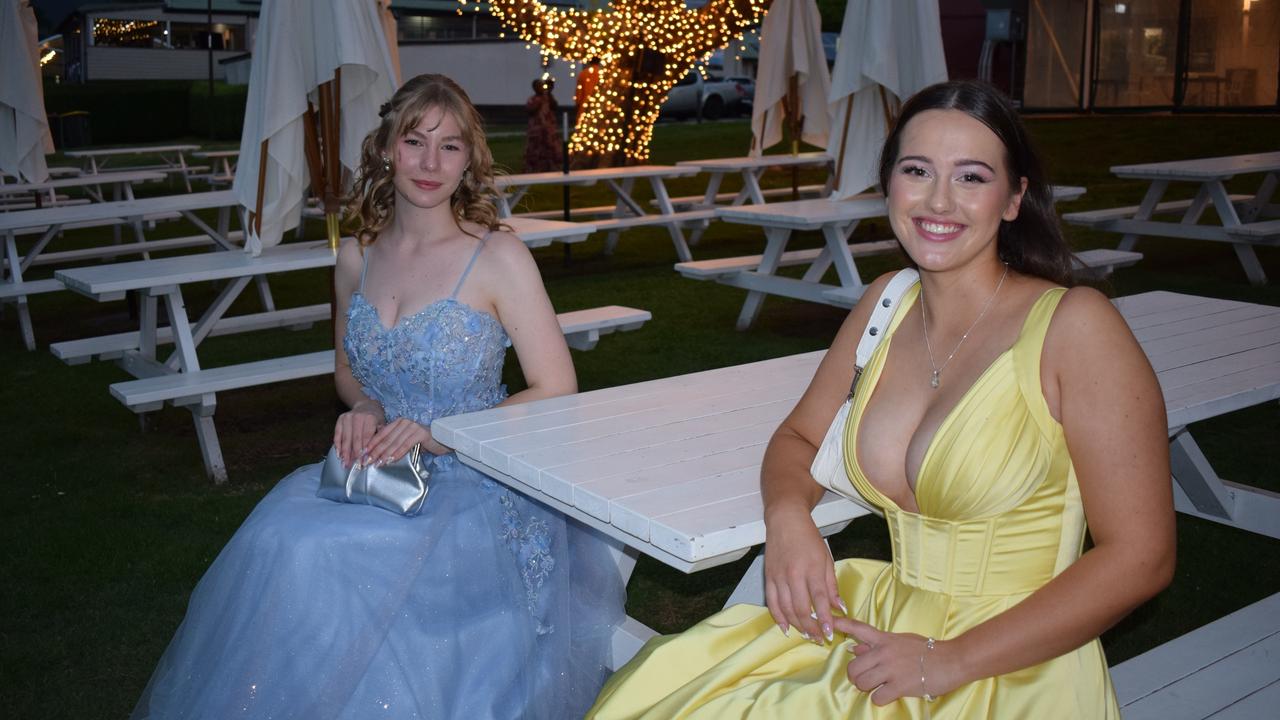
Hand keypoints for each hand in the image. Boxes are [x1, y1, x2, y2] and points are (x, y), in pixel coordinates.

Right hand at [333, 399, 385, 466]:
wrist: (366, 405)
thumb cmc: (376, 418)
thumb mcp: (382, 425)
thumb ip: (380, 437)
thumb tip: (377, 453)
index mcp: (370, 418)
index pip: (366, 438)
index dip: (365, 451)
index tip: (364, 462)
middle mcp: (357, 417)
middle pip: (355, 439)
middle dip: (354, 454)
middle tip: (354, 466)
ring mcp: (347, 418)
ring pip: (345, 438)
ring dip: (345, 453)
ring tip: (345, 464)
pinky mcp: (340, 419)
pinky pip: (337, 435)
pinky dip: (338, 446)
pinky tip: (339, 455)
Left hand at [364, 418, 434, 465]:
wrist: (442, 439)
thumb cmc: (422, 443)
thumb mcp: (405, 441)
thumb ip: (393, 442)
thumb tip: (376, 454)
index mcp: (398, 423)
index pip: (381, 434)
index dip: (371, 445)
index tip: (363, 455)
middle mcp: (404, 422)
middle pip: (386, 439)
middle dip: (375, 451)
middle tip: (366, 462)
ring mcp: (413, 427)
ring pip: (395, 443)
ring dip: (385, 454)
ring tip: (377, 463)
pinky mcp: (421, 433)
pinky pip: (406, 445)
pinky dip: (398, 454)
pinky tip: (391, 460)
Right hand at [763, 506, 845, 643]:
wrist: (785, 521)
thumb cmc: (809, 538)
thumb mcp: (826, 558)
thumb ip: (831, 585)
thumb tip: (839, 607)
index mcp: (811, 568)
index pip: (819, 600)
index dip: (824, 619)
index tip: (830, 633)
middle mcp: (793, 575)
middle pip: (801, 609)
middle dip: (811, 627)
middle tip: (820, 639)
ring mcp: (778, 577)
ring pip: (786, 609)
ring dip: (797, 626)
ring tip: (807, 635)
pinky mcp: (768, 578)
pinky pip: (772, 602)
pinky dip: (778, 617)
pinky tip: (786, 628)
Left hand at [835, 618, 959, 704]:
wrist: (951, 660)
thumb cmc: (927, 650)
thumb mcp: (900, 641)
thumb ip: (876, 645)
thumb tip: (854, 648)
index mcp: (884, 638)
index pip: (858, 628)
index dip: (841, 625)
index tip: (826, 621)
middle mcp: (884, 652)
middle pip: (853, 667)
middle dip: (855, 677)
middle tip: (865, 679)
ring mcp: (891, 668)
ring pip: (862, 682)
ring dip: (867, 688)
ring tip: (879, 686)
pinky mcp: (899, 685)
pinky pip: (877, 697)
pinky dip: (881, 699)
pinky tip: (890, 694)